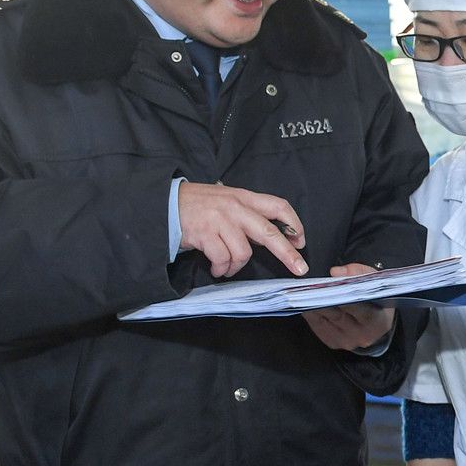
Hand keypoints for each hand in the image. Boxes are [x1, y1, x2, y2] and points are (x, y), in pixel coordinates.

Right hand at [177, 181, 306, 277]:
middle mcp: (235, 207)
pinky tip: (216, 268)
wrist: (164, 203)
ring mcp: (220, 220)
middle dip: (287, 253)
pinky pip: (222, 259)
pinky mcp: (205, 233)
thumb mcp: (226, 201)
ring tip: (226, 268)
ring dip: (236, 266)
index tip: (301, 240)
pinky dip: (221, 268)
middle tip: (299, 268)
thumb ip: (247, 215)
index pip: (278, 205)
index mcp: (244, 197)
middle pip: (269, 232)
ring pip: (243, 252)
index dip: (293, 223)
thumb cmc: (198, 205)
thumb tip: (269, 237)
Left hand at [301, 262, 395, 350]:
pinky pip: (317, 325)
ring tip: (304, 290)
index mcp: (378, 323)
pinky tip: (305, 300)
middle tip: (311, 285)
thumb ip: (360, 273)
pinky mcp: (332, 342)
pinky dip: (310, 312)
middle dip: (323, 299)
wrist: (376, 323)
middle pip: (338, 315)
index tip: (330, 284)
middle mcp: (362, 336)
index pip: (360, 309)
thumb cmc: (377, 300)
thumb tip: (335, 273)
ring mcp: (345, 341)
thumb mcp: (376, 283)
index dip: (344, 296)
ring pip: (324, 320)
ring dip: (312, 305)